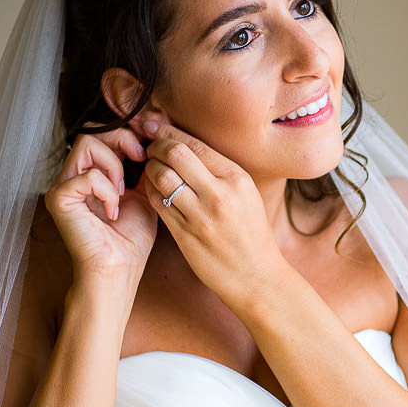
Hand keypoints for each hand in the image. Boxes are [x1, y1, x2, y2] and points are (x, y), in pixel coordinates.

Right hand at [44, 127, 157, 286]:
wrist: (120, 268)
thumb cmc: (130, 238)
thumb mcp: (145, 194)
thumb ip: (143, 168)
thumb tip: (152, 140)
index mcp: (91, 173)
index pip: (101, 133)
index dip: (127, 134)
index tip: (148, 149)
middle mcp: (73, 175)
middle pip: (92, 131)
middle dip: (122, 140)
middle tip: (140, 159)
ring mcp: (63, 185)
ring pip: (87, 143)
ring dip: (114, 164)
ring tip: (123, 191)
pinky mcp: (59, 198)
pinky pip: (87, 175)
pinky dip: (107, 190)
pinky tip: (113, 211)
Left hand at [140, 123, 285, 309]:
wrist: (257, 276)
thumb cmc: (251, 234)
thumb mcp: (246, 196)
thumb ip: (219, 171)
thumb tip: (186, 145)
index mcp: (238, 179)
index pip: (195, 144)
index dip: (169, 133)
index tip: (157, 130)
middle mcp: (220, 194)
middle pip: (175, 154)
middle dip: (156, 146)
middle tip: (150, 148)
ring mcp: (202, 215)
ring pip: (161, 176)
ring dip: (150, 168)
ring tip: (151, 169)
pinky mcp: (186, 234)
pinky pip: (158, 202)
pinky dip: (151, 190)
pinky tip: (154, 190)